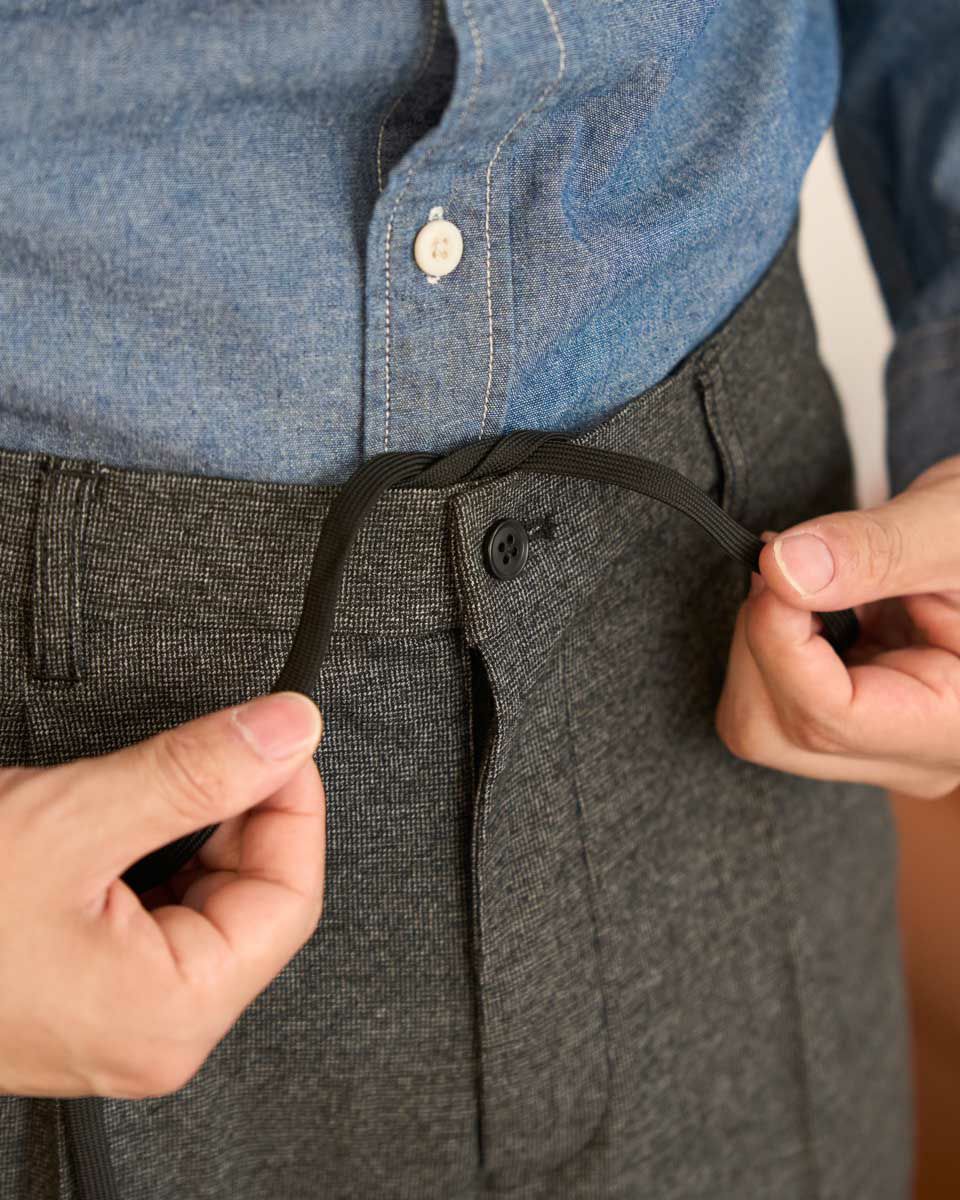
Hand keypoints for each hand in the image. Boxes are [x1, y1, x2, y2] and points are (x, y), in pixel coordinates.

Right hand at [0, 691, 324, 1099]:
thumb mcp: (75, 820)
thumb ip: (195, 772)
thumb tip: (288, 730)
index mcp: (171, 1012)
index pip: (291, 897)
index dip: (293, 804)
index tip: (280, 739)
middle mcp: (156, 1033)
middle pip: (256, 901)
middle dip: (244, 813)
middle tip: (221, 746)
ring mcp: (122, 1019)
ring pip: (209, 904)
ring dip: (199, 830)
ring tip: (157, 785)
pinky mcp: (90, 996)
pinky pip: (161, 918)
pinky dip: (161, 858)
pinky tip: (130, 825)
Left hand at [715, 455, 959, 800]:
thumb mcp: (952, 527)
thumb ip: (874, 552)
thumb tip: (782, 569)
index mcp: (954, 726)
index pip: (824, 719)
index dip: (777, 640)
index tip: (775, 568)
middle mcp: (911, 753)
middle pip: (770, 732)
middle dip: (759, 640)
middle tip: (793, 568)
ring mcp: (877, 743)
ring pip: (760, 718)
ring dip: (766, 636)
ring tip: (824, 580)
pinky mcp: (853, 719)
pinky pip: (774, 697)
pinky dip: (776, 638)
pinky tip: (821, 601)